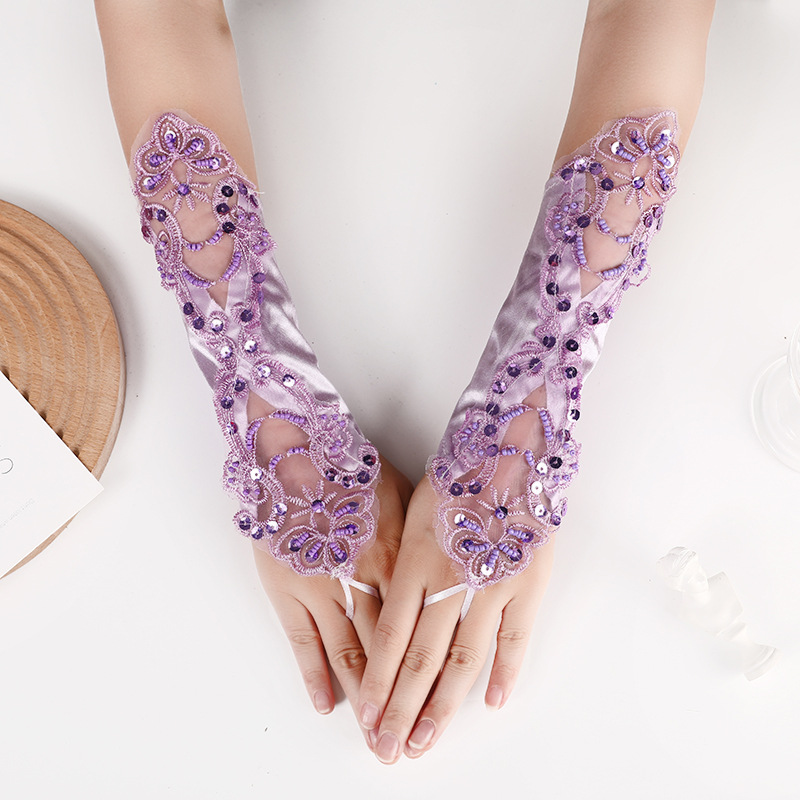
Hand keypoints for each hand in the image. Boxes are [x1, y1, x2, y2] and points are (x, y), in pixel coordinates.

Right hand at [253, 457, 410, 726]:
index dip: (426, 675)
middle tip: (404, 742)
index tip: (437, 709)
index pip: (418, 632)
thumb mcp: (404, 495)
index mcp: (398, 560)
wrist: (299, 450)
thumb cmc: (354, 467)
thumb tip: (443, 564)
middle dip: (397, 702)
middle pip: (387, 654)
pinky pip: (303, 640)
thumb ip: (421, 539)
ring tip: (372, 737)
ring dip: (362, 699)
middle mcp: (365, 581)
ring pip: (348, 654)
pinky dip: (314, 674)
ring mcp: (324, 588)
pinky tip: (325, 703)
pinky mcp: (288, 587)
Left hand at [357, 477, 553, 763]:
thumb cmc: (452, 473)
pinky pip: (514, 636)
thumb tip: (382, 604)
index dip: (375, 681)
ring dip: (443, 705)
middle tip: (388, 749)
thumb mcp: (409, 510)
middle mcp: (448, 579)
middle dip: (400, 708)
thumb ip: (397, 561)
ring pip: (462, 657)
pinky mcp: (526, 581)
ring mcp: (490, 584)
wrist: (507, 447)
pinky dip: (503, 672)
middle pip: (420, 658)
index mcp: (413, 560)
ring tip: (425, 740)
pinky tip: (490, 702)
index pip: (389, 637)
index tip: (363, 716)